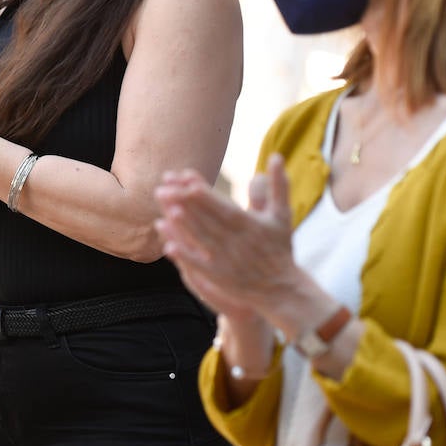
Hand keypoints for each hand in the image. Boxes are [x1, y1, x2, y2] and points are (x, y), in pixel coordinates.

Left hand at [155, 155, 298, 321]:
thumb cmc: (279, 248)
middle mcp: (237, 242)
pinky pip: (199, 265)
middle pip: (206, 219)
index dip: (204, 193)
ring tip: (163, 205)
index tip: (185, 178)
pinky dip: (184, 255)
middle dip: (183, 202)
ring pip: (200, 238)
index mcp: (250, 225)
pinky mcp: (219, 277)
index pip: (222, 206)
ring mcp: (226, 260)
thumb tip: (276, 156)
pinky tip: (167, 245)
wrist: (281, 289)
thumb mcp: (282, 215)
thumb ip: (278, 185)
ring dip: (181, 222)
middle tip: (162, 186)